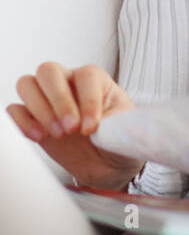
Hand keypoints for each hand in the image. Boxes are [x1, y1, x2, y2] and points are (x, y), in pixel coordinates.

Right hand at [6, 61, 140, 189]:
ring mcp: (47, 99)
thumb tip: (107, 126)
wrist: (108, 164)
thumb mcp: (128, 133)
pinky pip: (14, 109)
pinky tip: (39, 137)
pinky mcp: (33, 118)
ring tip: (57, 135)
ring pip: (27, 84)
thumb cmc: (119, 141)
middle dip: (58, 100)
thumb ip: (119, 126)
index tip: (92, 128)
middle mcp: (69, 83)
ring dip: (39, 109)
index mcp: (96, 80)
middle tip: (71, 129)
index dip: (88, 101)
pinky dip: (22, 122)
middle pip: (49, 71)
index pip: (86, 76)